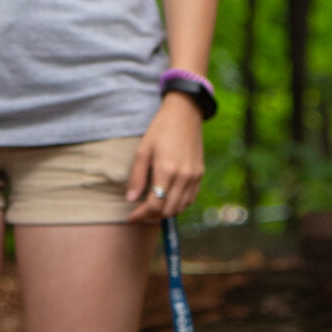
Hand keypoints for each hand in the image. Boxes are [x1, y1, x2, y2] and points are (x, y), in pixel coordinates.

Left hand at [126, 95, 204, 220]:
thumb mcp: (143, 149)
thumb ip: (137, 176)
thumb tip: (130, 200)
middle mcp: (183, 176)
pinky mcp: (200, 174)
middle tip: (140, 212)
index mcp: (166, 170)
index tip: (132, 217)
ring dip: (166, 212)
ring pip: (181, 207)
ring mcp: (194, 176)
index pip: (155, 205)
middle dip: (152, 216)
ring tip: (152, 207)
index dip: (142, 215)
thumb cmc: (160, 129)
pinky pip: (191, 199)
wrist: (185, 113)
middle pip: (168, 210)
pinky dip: (179, 204)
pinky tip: (168, 199)